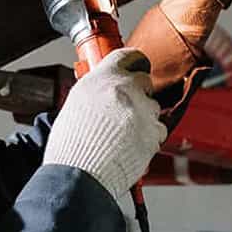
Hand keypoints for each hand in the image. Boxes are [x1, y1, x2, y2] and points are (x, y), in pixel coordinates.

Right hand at [42, 48, 165, 198]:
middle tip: (127, 108)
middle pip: (144, 80)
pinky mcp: (154, 131)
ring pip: (153, 106)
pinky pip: (159, 129)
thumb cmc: (72, 146)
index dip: (132, 61)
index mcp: (102, 78)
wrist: (80, 175)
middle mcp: (124, 89)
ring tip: (124, 135)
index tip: (135, 66)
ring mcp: (142, 110)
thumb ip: (95, 91)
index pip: (126, 55)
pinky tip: (131, 145)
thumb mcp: (75, 105)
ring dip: (143, 117)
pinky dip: (149, 137)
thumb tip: (104, 89)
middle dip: (139, 93)